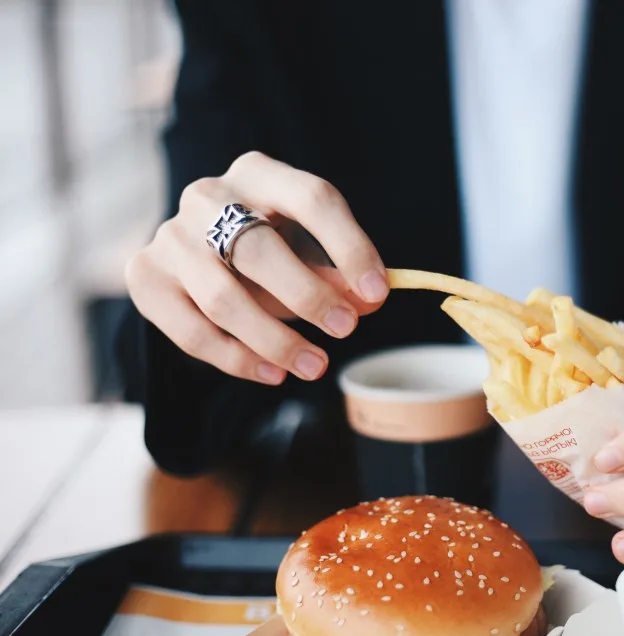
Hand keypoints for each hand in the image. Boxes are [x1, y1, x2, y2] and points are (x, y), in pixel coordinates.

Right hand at [125, 151, 388, 384]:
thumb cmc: (268, 246)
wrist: (197, 247)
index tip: (378, 292)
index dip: (349, 246)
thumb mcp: (306, 249)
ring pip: (222, 297)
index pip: (311, 199)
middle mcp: (208, 196)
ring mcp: (170, 235)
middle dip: (308, 295)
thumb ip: (336, 273)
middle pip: (258, 249)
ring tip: (315, 366)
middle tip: (346, 329)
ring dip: (274, 339)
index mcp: (259, 173)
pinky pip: (192, 330)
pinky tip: (274, 373)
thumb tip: (370, 300)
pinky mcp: (145, 276)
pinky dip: (237, 359)